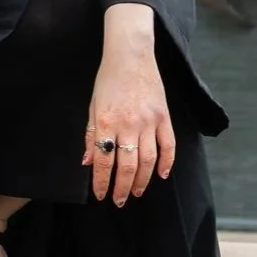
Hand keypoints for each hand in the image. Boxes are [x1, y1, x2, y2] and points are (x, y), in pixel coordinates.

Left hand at [81, 4, 175, 205]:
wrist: (130, 56)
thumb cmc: (107, 80)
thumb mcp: (92, 107)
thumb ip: (91, 136)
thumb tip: (88, 162)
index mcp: (107, 123)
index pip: (104, 162)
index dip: (102, 182)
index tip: (101, 195)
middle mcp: (129, 125)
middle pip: (128, 166)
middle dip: (122, 188)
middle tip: (119, 201)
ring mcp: (149, 122)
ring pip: (148, 161)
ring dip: (142, 181)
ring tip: (136, 192)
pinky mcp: (164, 117)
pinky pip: (168, 146)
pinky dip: (166, 163)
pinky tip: (161, 175)